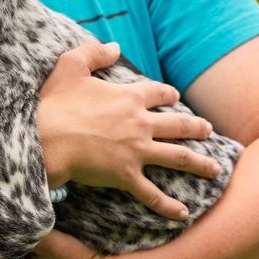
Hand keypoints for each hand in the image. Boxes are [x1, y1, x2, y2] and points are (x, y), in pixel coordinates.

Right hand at [36, 40, 220, 219]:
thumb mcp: (70, 66)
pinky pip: (152, 193)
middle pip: (179, 125)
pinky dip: (169, 205)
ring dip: (199, 163)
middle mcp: (140, 123)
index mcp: (129, 97)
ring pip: (178, 158)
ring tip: (214, 169)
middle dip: (196, 127)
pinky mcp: (126, 176)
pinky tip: (183, 213)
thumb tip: (115, 45)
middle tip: (209, 131)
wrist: (44, 139)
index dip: (168, 94)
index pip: (158, 93)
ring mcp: (136, 151)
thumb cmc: (54, 104)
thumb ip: (94, 52)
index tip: (175, 97)